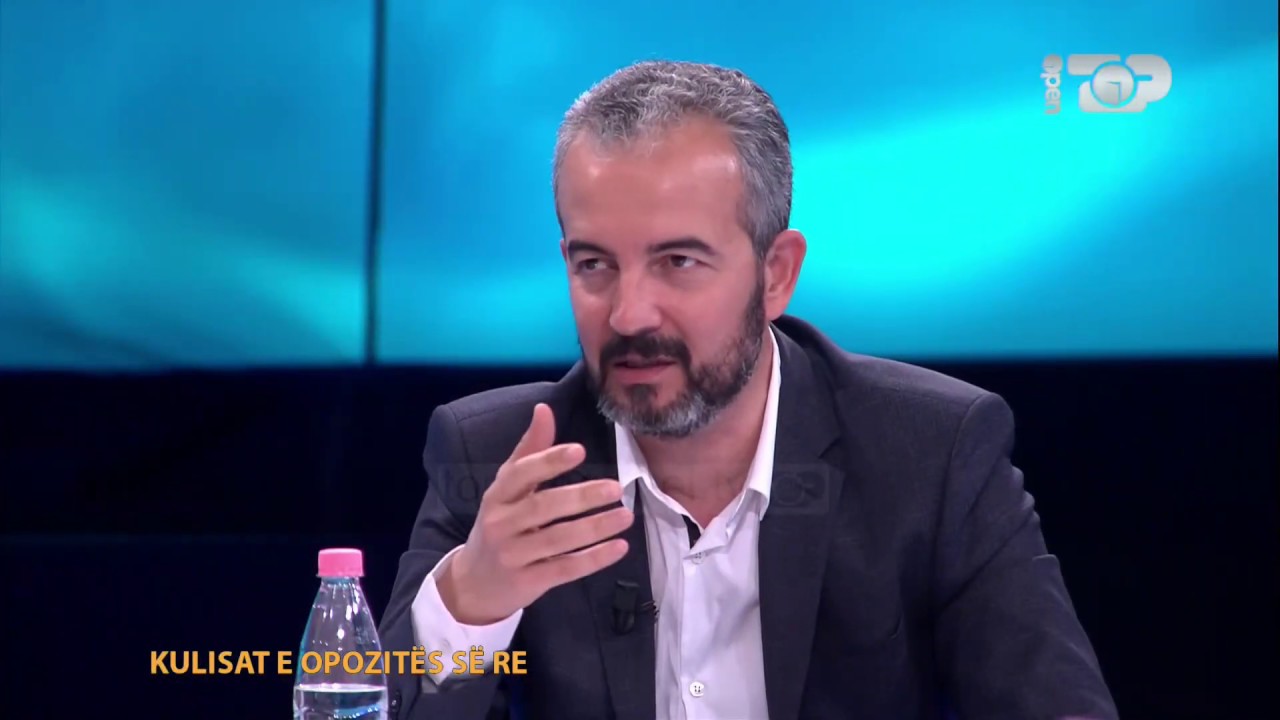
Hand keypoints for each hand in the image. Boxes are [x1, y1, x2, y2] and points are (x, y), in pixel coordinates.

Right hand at [437, 402, 632, 624]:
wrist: (473, 584)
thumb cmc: (499, 526)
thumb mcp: (506, 489)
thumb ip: (529, 451)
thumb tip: (544, 409)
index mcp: (497, 495)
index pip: (521, 474)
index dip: (549, 461)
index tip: (580, 450)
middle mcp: (501, 523)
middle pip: (543, 507)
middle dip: (581, 497)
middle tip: (615, 488)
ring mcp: (513, 555)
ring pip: (558, 540)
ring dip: (594, 528)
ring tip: (625, 516)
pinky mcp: (527, 582)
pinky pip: (564, 569)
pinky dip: (593, 559)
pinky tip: (619, 547)